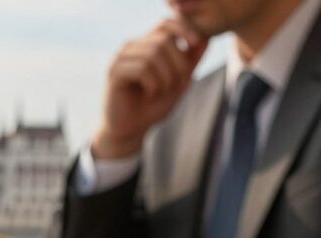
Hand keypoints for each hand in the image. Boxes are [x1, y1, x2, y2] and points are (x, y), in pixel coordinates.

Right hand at [92, 19, 207, 158]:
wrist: (130, 131)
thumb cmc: (152, 106)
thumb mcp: (178, 83)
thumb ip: (190, 62)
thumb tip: (206, 39)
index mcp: (145, 46)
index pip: (165, 24)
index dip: (183, 28)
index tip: (197, 43)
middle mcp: (131, 47)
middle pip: (163, 40)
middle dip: (178, 64)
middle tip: (176, 85)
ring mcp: (120, 58)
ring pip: (153, 54)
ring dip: (165, 77)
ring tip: (160, 92)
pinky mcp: (114, 72)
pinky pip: (141, 68)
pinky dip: (152, 84)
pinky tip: (148, 95)